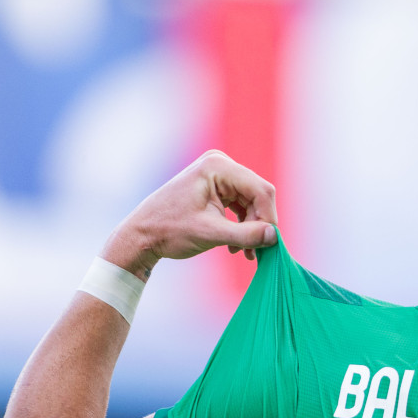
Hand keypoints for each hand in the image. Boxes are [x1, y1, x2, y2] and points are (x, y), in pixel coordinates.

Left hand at [100, 150, 278, 278]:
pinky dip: (242, 225)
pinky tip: (236, 245)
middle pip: (258, 195)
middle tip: (256, 252)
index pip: (260, 190)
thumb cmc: (170, 231)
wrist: (143, 234)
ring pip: (251, 202)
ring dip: (251, 228)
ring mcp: (218, 174)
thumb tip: (274, 237)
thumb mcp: (211, 234)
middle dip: (259, 225)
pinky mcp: (217, 187)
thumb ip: (246, 235)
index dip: (268, 218)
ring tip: (246, 253)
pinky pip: (240, 205)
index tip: (268, 244)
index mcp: (218, 167)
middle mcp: (220, 164)